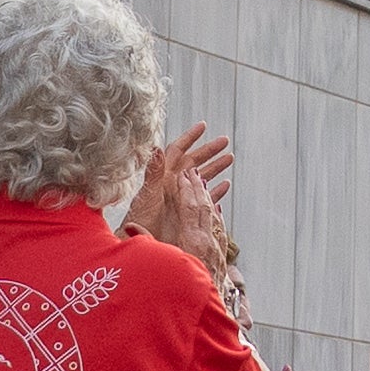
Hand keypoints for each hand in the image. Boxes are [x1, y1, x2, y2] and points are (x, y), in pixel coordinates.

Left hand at [131, 126, 237, 265]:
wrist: (140, 243)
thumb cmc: (140, 221)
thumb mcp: (148, 195)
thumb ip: (153, 173)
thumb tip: (157, 148)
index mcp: (163, 177)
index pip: (177, 151)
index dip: (190, 137)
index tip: (203, 126)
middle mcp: (173, 184)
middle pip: (193, 162)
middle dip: (209, 150)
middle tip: (224, 141)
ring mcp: (181, 197)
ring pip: (201, 178)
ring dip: (215, 167)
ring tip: (229, 158)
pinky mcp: (187, 212)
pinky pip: (204, 198)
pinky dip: (215, 191)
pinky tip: (225, 185)